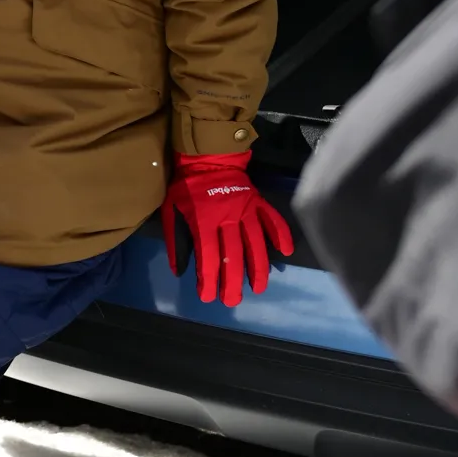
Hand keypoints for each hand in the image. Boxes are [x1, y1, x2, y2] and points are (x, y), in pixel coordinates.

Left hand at [160, 152, 292, 307]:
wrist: (207, 156)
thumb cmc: (186, 187)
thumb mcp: (171, 211)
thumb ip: (176, 240)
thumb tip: (180, 271)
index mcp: (204, 220)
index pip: (209, 255)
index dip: (209, 278)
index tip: (208, 296)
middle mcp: (228, 217)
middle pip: (234, 254)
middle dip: (233, 281)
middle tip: (233, 300)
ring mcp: (247, 209)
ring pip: (256, 242)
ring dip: (259, 267)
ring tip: (259, 287)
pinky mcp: (259, 202)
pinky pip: (273, 219)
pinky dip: (281, 235)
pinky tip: (286, 252)